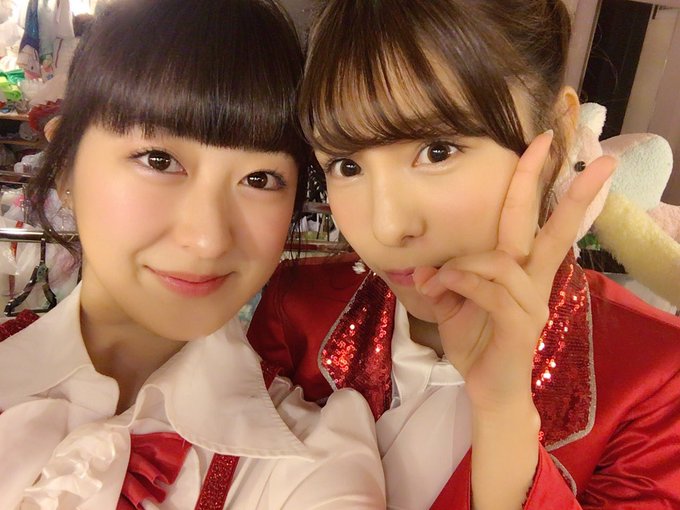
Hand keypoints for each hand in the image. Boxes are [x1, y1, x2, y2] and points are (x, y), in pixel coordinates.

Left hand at [413, 131, 615, 412]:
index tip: (543, 142)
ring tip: (435, 283)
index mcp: (520, 268)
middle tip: (578, 151)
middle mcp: (534, 280)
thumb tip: (432, 265)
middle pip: (553, 229)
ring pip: (501, 261)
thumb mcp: (453, 300)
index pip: (533, 218)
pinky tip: (442, 289)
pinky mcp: (520, 324)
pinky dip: (462, 282)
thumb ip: (447, 275)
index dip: (537, 180)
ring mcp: (531, 302)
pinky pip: (492, 290)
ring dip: (461, 265)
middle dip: (572, 191)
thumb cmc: (474, 339)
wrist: (485, 388)